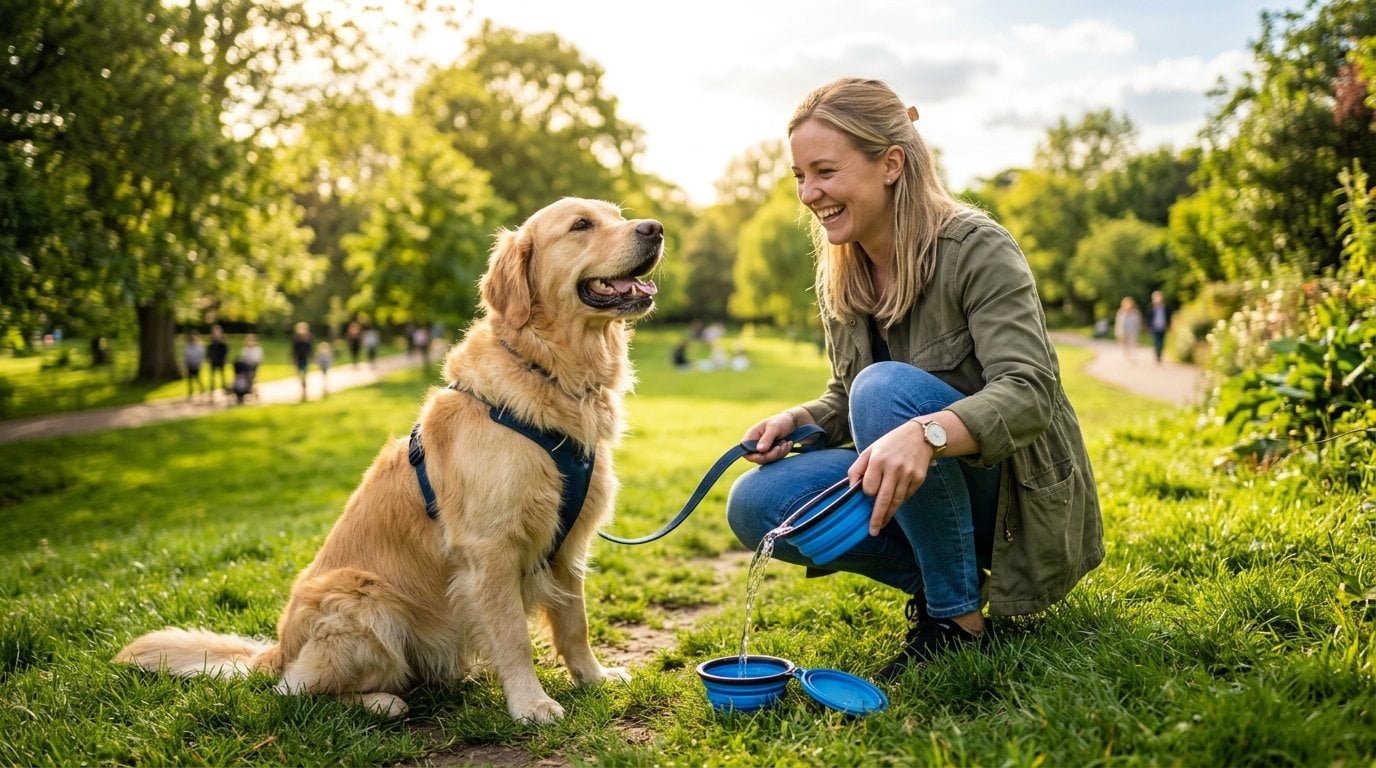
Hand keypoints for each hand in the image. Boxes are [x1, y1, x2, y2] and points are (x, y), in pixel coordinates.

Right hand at [742, 408, 804, 464]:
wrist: (791, 422)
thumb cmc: (780, 421)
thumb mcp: (774, 428)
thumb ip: (766, 439)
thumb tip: (759, 450)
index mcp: (751, 435)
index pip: (746, 451)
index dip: (754, 456)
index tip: (764, 455)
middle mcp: (755, 443)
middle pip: (758, 458)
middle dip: (771, 455)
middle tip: (780, 447)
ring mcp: (763, 449)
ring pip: (768, 459)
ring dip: (779, 453)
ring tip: (785, 443)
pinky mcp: (770, 452)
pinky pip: (775, 458)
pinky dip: (782, 453)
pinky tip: (787, 444)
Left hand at [847, 420, 934, 534]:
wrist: (920, 436)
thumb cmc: (890, 444)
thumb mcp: (870, 450)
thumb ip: (857, 468)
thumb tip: (851, 488)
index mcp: (879, 460)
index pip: (870, 487)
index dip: (867, 493)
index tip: (867, 495)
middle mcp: (894, 468)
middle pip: (884, 499)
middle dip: (877, 517)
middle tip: (873, 531)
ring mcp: (908, 474)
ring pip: (897, 501)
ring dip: (888, 515)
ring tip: (881, 525)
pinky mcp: (918, 479)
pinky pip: (906, 496)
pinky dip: (899, 503)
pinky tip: (893, 507)